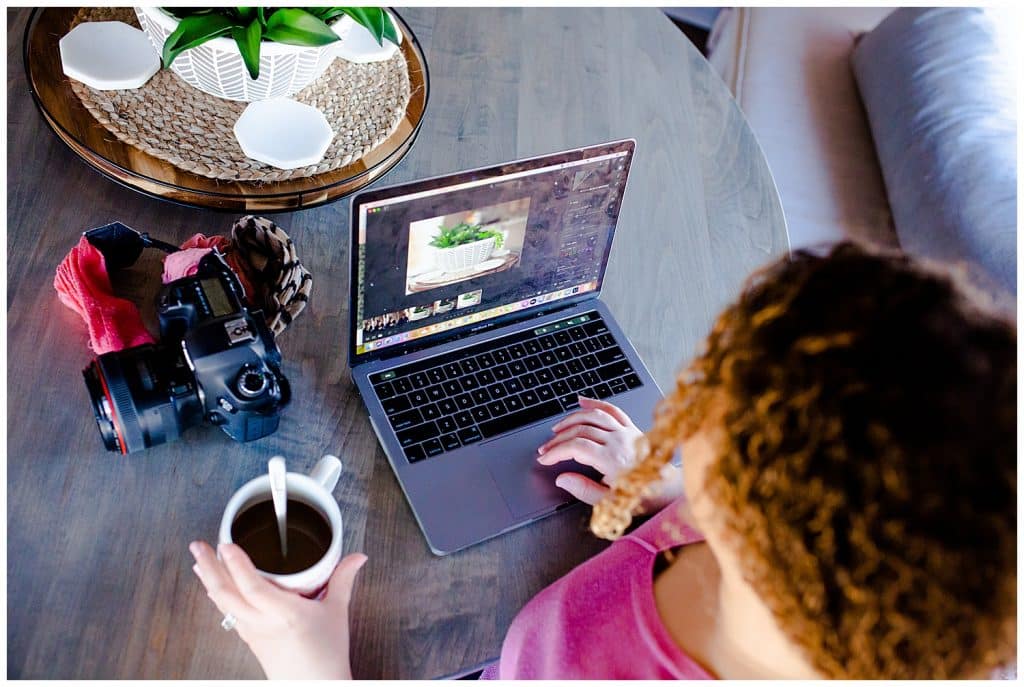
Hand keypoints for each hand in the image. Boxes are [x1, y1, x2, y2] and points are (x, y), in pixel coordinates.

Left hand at [189, 541, 366, 679]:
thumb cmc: (326, 656)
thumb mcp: (337, 612)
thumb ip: (343, 579)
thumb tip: (356, 558)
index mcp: (285, 614)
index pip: (253, 587)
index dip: (237, 564)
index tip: (226, 545)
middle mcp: (262, 624)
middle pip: (226, 594)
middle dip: (210, 568)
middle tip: (199, 546)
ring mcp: (252, 633)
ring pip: (223, 604)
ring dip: (209, 581)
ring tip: (200, 561)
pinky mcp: (250, 640)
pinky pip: (228, 614)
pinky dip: (219, 597)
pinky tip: (215, 589)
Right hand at [537, 396, 682, 511]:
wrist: (670, 490)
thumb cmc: (643, 497)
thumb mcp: (610, 503)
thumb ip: (584, 490)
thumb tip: (562, 478)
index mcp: (613, 459)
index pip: (576, 447)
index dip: (556, 451)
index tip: (545, 459)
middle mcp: (620, 441)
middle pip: (581, 430)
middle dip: (559, 439)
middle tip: (546, 449)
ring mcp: (627, 432)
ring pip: (593, 417)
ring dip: (571, 420)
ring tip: (557, 429)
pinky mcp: (633, 428)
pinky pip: (612, 410)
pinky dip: (595, 404)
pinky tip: (582, 402)